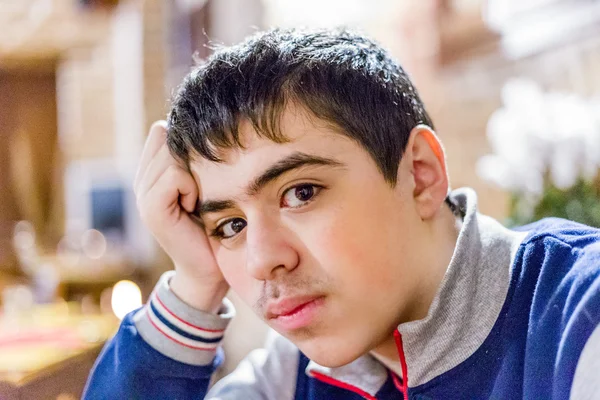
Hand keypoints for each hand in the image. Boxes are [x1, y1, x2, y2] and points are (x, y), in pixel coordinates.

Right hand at [133, 121, 228, 312]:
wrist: (209, 269)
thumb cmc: (216, 224)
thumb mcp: (208, 183)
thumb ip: (197, 157)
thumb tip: (206, 122)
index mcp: (152, 171)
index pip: (163, 130)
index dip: (187, 143)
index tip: (204, 171)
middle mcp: (142, 179)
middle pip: (166, 137)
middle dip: (192, 157)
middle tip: (202, 188)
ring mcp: (142, 193)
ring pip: (171, 154)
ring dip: (194, 172)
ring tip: (198, 198)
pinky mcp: (150, 208)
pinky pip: (174, 175)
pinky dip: (191, 186)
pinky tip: (194, 206)